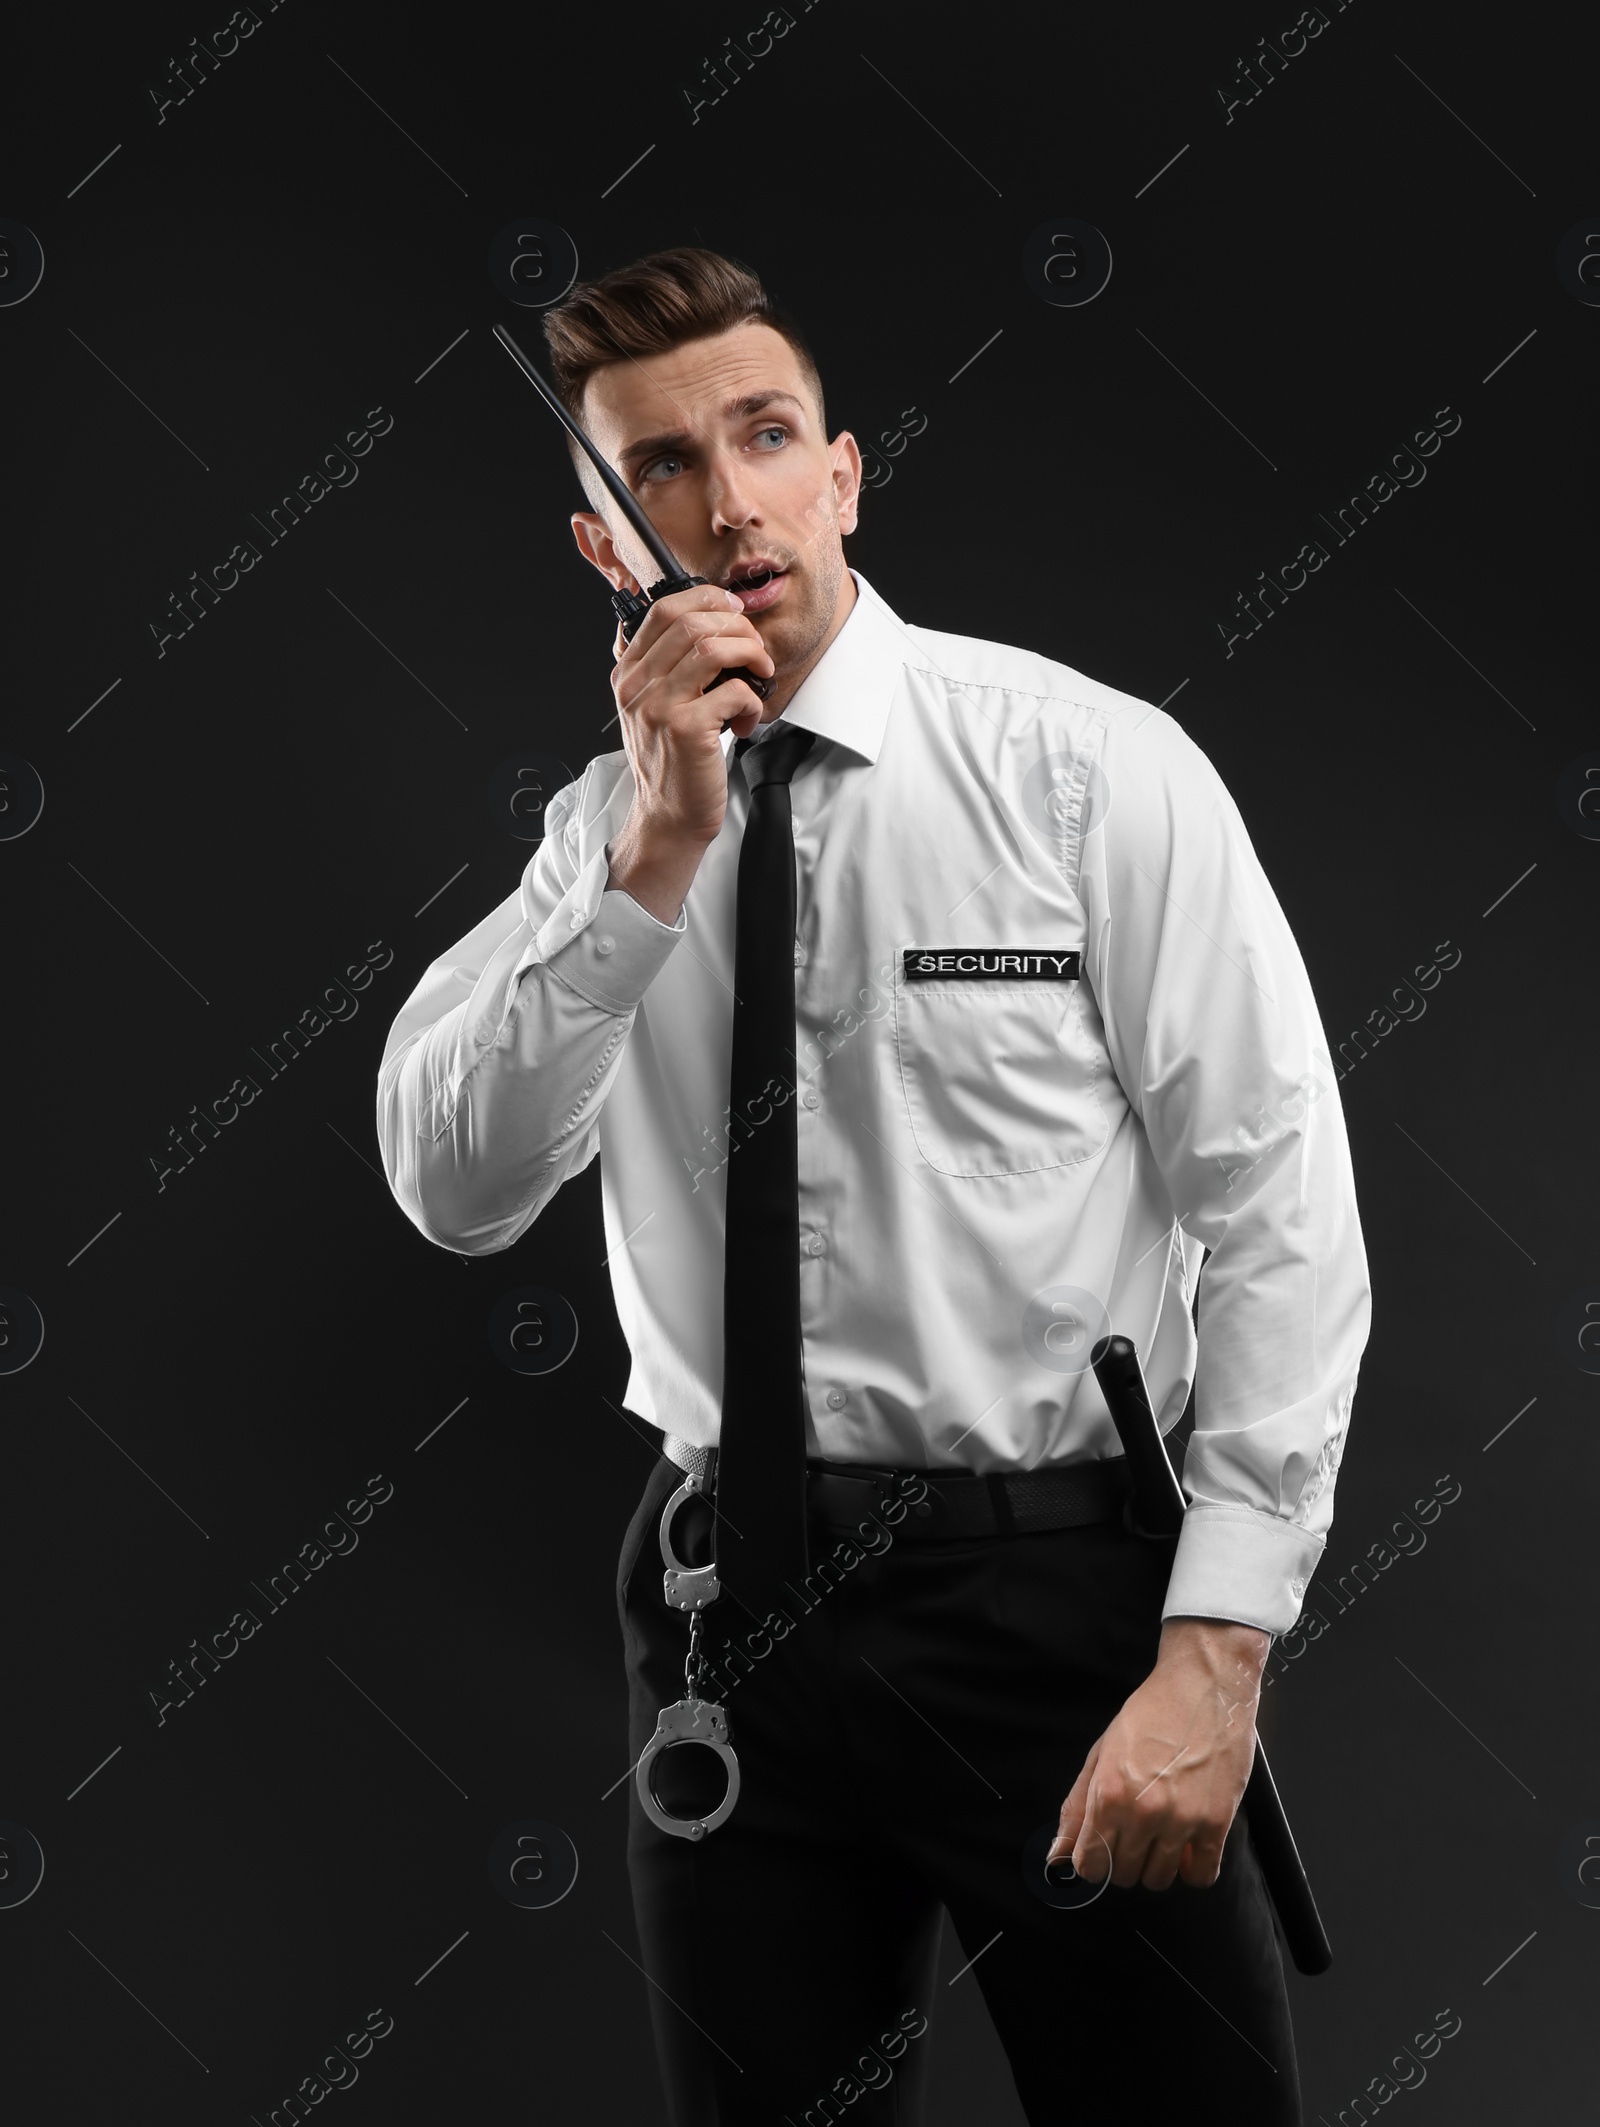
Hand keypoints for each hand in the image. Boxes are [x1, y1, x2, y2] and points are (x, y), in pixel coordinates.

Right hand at [610, 583, 774, 849]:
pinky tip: (747, 719)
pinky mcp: (686, 729)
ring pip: (712, 648)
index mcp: (628, 674)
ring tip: (758, 675)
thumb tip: (709, 624)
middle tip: (754, 650)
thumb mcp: (654, 709)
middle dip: (736, 627)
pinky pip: (733, 691)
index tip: (733, 611)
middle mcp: (637, 686)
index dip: (707, 599)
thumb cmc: (671, 763)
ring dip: (749, 655)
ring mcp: (658, 707)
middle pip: (691, 621)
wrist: (667, 816)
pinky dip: (752, 699)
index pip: (664, 610)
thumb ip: (667, 669)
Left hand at [1047, 1618, 1267, 1891]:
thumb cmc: (1150, 1714)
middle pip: (1124, 1875)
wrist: (1204, 1686)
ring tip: (1161, 1834)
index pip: (1090, 1866)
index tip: (1100, 1850)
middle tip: (1133, 1831)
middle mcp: (1143, 1813)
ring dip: (1156, 1864)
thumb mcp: (1101, 1754)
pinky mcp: (1217, 1823)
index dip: (1092, 1861)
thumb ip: (1077, 1808)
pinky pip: (1202, 1875)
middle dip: (1123, 1860)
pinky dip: (1192, 1869)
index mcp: (1108, 1795)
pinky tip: (1188, 1846)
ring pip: (1160, 1879)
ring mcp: (1182, 1821)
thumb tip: (1056, 1855)